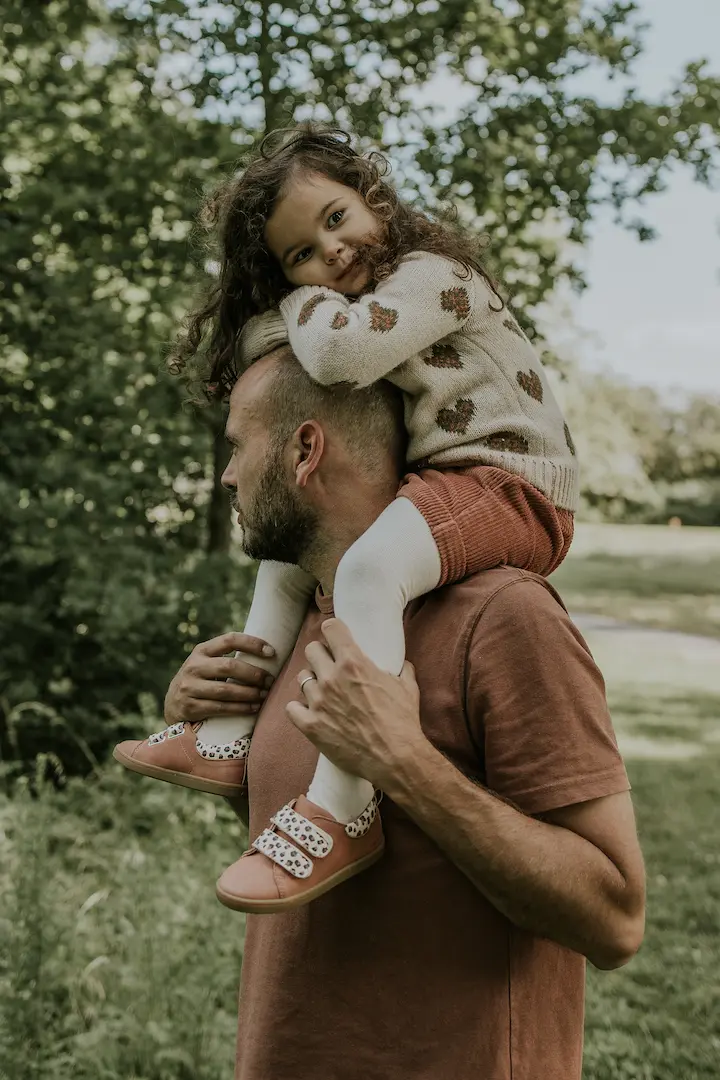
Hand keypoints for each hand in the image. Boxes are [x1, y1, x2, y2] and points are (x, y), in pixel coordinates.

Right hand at [164, 633, 275, 724]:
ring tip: (265, 695)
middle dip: (254, 674)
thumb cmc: (200, 680)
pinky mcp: (190, 707)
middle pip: (229, 666)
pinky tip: (254, 708)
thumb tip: (267, 654)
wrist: (172, 705)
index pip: (229, 640)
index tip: (272, 652)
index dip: (252, 644)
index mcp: (201, 651)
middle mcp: (193, 666)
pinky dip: (240, 708)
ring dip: (250, 693)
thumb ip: (226, 657)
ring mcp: (189, 687)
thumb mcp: (206, 663)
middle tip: (269, 680)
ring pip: (226, 690)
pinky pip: (220, 708)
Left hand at [285, 619, 424, 789]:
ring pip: (302, 678)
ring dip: (312, 682)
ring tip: (323, 692)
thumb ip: (402, 670)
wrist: (395, 758)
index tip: (334, 635)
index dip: (333, 630)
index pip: (330, 628)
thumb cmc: (402, 721)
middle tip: (329, 665)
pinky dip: (299, 708)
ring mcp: (318, 702)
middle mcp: (331, 678)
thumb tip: (403, 665)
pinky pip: (292, 708)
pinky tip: (310, 711)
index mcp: (353, 663)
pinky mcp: (310, 725)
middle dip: (321, 655)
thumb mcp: (407, 688)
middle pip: (312, 650)